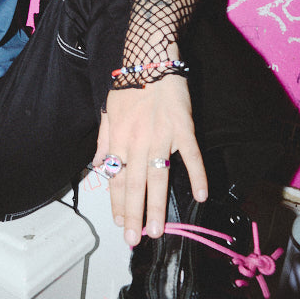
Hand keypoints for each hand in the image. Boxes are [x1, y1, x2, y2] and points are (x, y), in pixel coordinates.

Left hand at [93, 74, 207, 247]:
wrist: (150, 58)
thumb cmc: (128, 85)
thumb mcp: (108, 112)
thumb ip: (103, 142)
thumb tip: (98, 167)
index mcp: (118, 139)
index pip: (116, 179)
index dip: (117, 204)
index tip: (120, 225)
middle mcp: (137, 142)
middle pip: (134, 185)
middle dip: (133, 215)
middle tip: (135, 240)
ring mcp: (161, 136)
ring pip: (158, 178)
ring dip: (157, 206)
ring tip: (157, 231)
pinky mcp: (183, 128)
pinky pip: (191, 155)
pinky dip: (197, 175)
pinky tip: (201, 196)